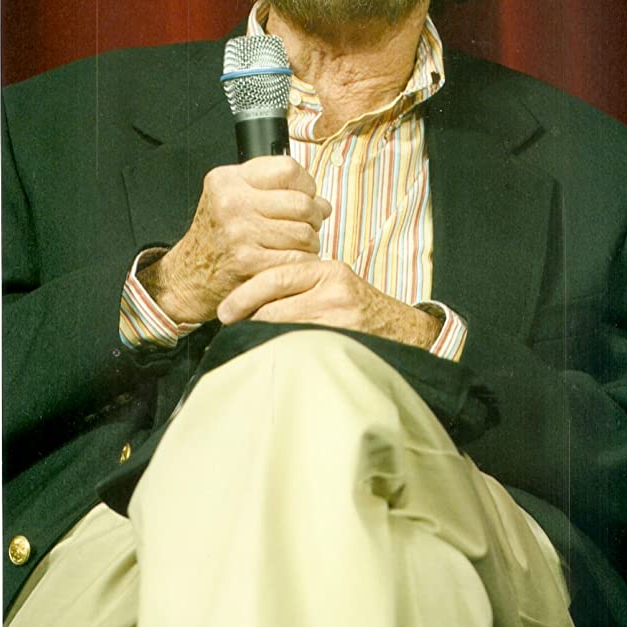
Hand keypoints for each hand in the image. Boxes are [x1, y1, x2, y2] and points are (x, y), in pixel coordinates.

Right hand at [138, 157, 330, 323]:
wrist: (191, 275)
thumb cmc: (218, 235)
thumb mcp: (233, 197)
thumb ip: (275, 190)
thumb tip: (322, 203)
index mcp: (228, 180)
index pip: (288, 168)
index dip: (305, 184)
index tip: (304, 195)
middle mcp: (232, 203)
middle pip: (302, 203)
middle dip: (313, 217)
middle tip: (307, 225)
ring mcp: (240, 233)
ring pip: (305, 233)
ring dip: (310, 242)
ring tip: (296, 245)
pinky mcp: (250, 262)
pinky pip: (298, 259)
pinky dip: (302, 263)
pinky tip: (290, 261)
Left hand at [216, 260, 442, 349]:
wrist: (402, 333)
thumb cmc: (358, 308)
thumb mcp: (333, 284)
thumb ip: (299, 283)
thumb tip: (247, 297)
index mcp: (328, 270)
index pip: (275, 277)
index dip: (243, 296)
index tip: (223, 311)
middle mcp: (334, 291)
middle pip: (273, 306)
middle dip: (248, 319)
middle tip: (229, 328)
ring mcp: (340, 320)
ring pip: (281, 330)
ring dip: (260, 338)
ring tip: (247, 343)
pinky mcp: (343, 343)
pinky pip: (298, 349)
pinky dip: (280, 352)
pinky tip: (272, 356)